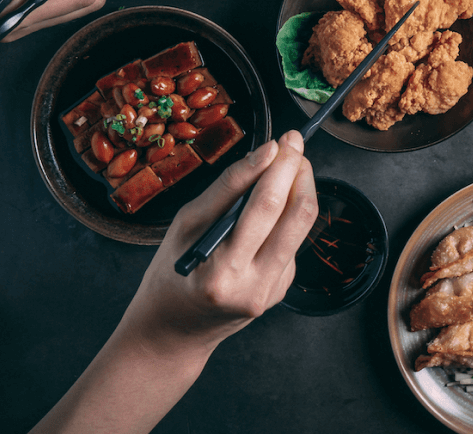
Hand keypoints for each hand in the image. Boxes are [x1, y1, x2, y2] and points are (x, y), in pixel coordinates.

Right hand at [30, 130, 317, 433]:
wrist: (172, 333)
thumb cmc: (170, 274)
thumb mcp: (185, 227)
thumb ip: (226, 191)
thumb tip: (264, 154)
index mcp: (222, 272)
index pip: (263, 207)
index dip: (279, 166)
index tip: (284, 139)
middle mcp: (255, 285)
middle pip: (296, 214)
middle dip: (299, 170)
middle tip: (292, 143)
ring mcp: (273, 291)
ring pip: (301, 226)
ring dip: (300, 188)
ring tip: (287, 165)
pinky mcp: (282, 290)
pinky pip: (292, 241)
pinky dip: (285, 216)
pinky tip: (270, 210)